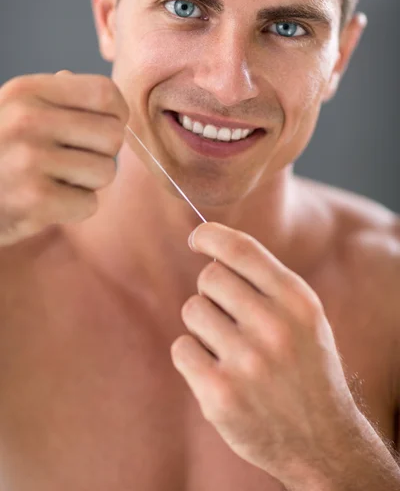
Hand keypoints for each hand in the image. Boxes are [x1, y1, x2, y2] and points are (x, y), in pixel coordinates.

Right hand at [0, 71, 128, 246]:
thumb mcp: (14, 110)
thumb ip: (59, 99)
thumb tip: (108, 97)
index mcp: (27, 91)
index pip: (105, 92)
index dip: (117, 114)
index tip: (103, 127)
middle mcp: (27, 120)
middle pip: (113, 135)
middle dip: (102, 153)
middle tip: (73, 160)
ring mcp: (29, 161)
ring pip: (106, 172)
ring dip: (87, 183)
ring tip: (55, 180)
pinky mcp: (34, 200)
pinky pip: (89, 204)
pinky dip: (74, 208)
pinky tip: (47, 201)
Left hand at [171, 222, 359, 487]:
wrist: (322, 440)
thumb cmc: (305, 366)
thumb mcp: (304, 316)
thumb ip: (266, 281)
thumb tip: (211, 245)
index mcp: (297, 300)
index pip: (240, 249)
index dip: (209, 235)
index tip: (197, 238)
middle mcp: (274, 327)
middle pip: (209, 277)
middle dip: (212, 291)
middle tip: (229, 315)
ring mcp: (247, 362)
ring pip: (193, 310)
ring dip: (203, 325)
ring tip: (229, 348)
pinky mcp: (221, 395)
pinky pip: (181, 348)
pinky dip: (192, 356)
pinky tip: (217, 372)